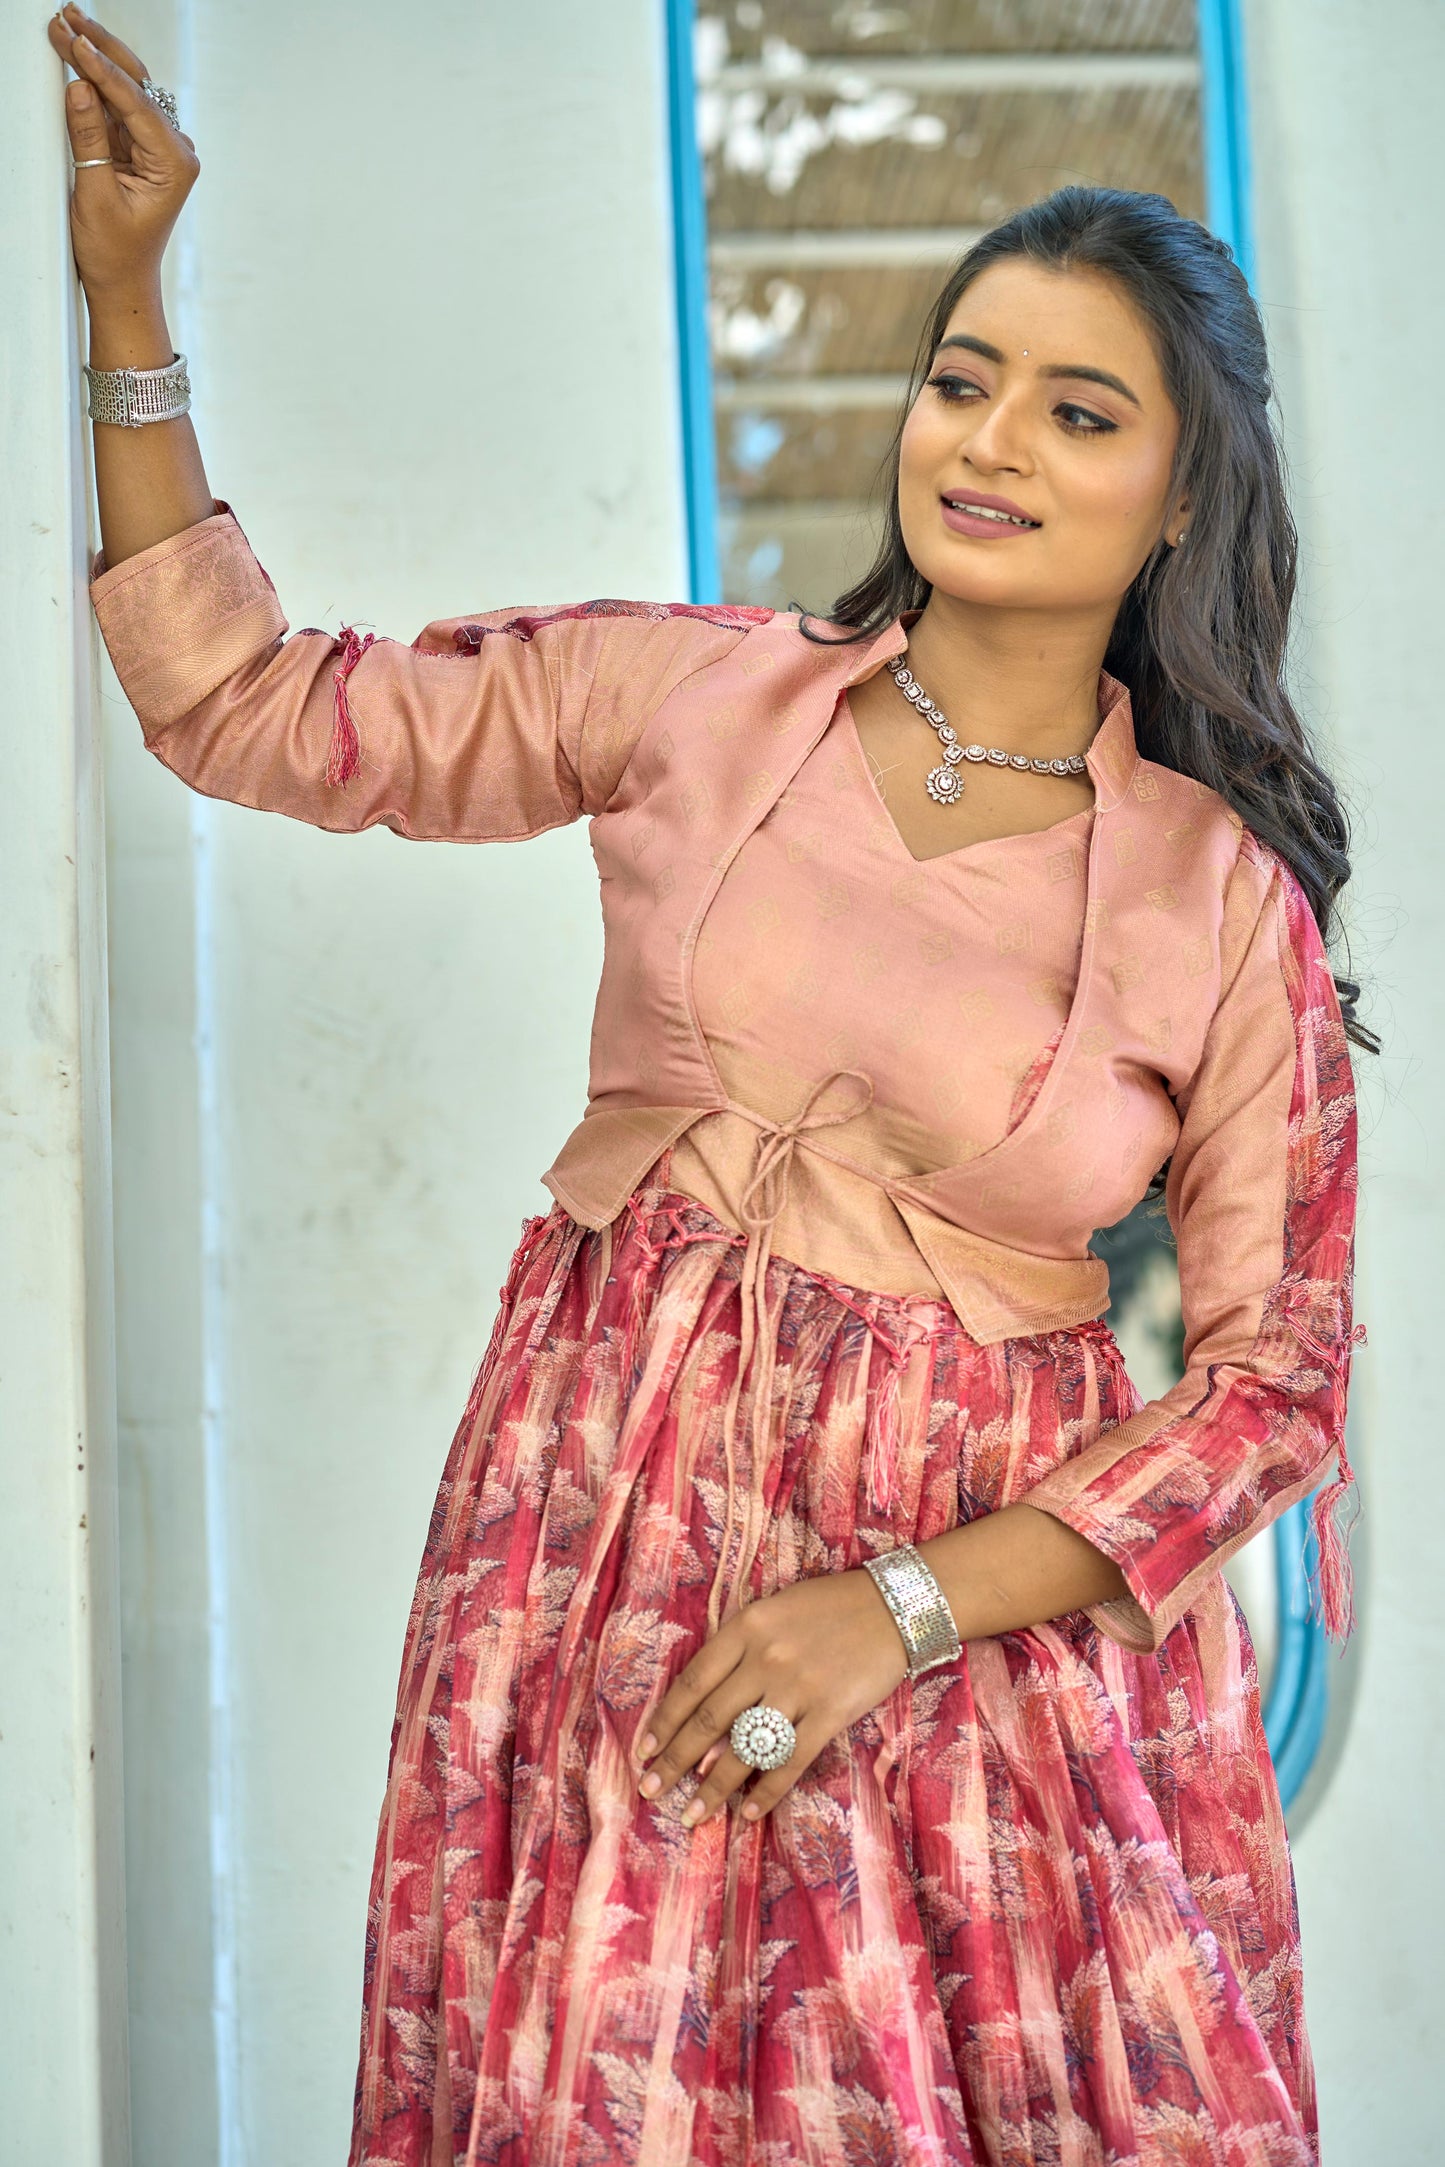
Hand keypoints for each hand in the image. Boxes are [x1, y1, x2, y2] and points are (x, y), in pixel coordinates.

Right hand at [47, 6, 198, 302]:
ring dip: (94, 56)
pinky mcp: (139, 145)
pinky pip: (115, 104)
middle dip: (100, 49)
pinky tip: (72, 53)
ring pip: (125, 88)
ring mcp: (157, 145)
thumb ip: (89, 140)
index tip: (74, 40)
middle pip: (136, 85)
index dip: (102, 69)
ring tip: (64, 24)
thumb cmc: (114, 251)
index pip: (137, 104)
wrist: (121, 281)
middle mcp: (174, 149)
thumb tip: (80, 88)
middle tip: (66, 16)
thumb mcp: (95, 196)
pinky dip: (92, 80)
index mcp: (175, 163)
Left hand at [635, 1569, 909, 1826]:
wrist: (894, 1607)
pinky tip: (748, 1814)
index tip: (644, 1750)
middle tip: (651, 1790)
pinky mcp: (831, 1713)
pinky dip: (766, 1792)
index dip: (664, 1720)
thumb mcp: (772, 1611)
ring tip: (692, 1816)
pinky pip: (791, 1762)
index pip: (692, 1682)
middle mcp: (766, 1658)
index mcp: (746, 1627)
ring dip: (714, 1788)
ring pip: (745, 1748)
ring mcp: (799, 1688)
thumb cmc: (828, 1607)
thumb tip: (706, 1712)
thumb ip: (739, 1650)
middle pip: (710, 1720)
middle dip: (675, 1761)